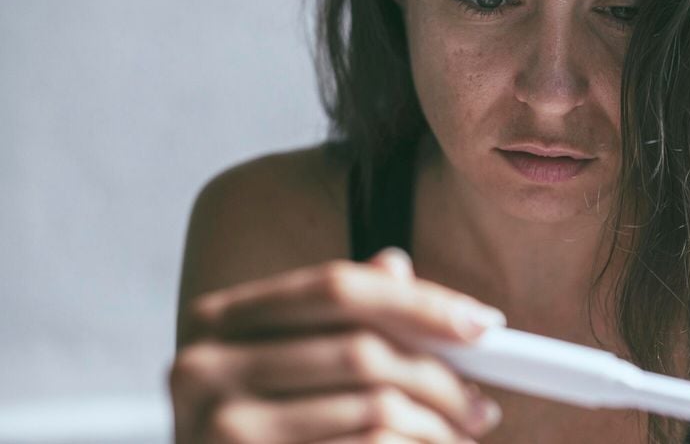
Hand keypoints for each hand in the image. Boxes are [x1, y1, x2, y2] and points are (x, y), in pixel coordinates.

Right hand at [169, 249, 504, 442]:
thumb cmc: (261, 431)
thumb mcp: (285, 364)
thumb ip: (336, 317)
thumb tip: (396, 264)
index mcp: (218, 323)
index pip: (338, 288)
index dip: (419, 301)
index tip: (482, 323)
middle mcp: (206, 370)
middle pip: (362, 351)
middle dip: (440, 377)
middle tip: (480, 404)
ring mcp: (223, 430)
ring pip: (374, 410)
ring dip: (436, 426)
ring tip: (462, 437)